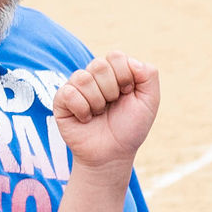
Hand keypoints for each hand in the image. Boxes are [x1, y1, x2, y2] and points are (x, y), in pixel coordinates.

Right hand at [51, 52, 159, 169]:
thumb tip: (132, 61)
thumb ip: (149, 76)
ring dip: (96, 101)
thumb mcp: (150, 102)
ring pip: (83, 78)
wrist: (112, 154)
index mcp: (114, 71)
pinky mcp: (61, 100)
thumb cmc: (130, 128)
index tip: (127, 94)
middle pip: (99, 65)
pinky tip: (85, 119)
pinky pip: (69, 93)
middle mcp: (93, 75)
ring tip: (98, 113)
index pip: (116, 56)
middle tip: (111, 106)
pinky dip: (82, 109)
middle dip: (111, 90)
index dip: (125, 77)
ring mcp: (76, 86)